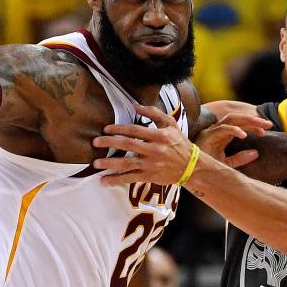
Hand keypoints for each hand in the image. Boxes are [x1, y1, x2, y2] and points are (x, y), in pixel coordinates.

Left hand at [92, 104, 251, 185]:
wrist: (191, 166)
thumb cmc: (178, 142)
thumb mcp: (170, 124)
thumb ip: (153, 113)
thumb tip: (135, 105)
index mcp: (159, 135)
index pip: (135, 130)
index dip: (119, 128)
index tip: (106, 129)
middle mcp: (155, 150)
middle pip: (128, 145)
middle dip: (109, 143)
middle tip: (95, 142)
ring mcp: (152, 165)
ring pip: (127, 164)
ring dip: (110, 164)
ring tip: (96, 164)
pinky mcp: (150, 177)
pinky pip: (130, 179)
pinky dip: (117, 180)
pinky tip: (104, 181)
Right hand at [195, 113, 271, 167]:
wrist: (189, 172)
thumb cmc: (205, 167)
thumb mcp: (226, 164)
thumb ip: (240, 159)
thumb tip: (256, 153)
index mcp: (222, 134)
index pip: (240, 125)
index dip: (253, 126)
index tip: (265, 132)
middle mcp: (217, 130)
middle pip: (238, 119)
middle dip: (254, 121)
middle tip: (269, 125)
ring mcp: (212, 131)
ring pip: (231, 119)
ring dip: (247, 121)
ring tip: (261, 127)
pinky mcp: (208, 136)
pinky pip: (222, 129)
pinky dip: (234, 130)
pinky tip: (244, 135)